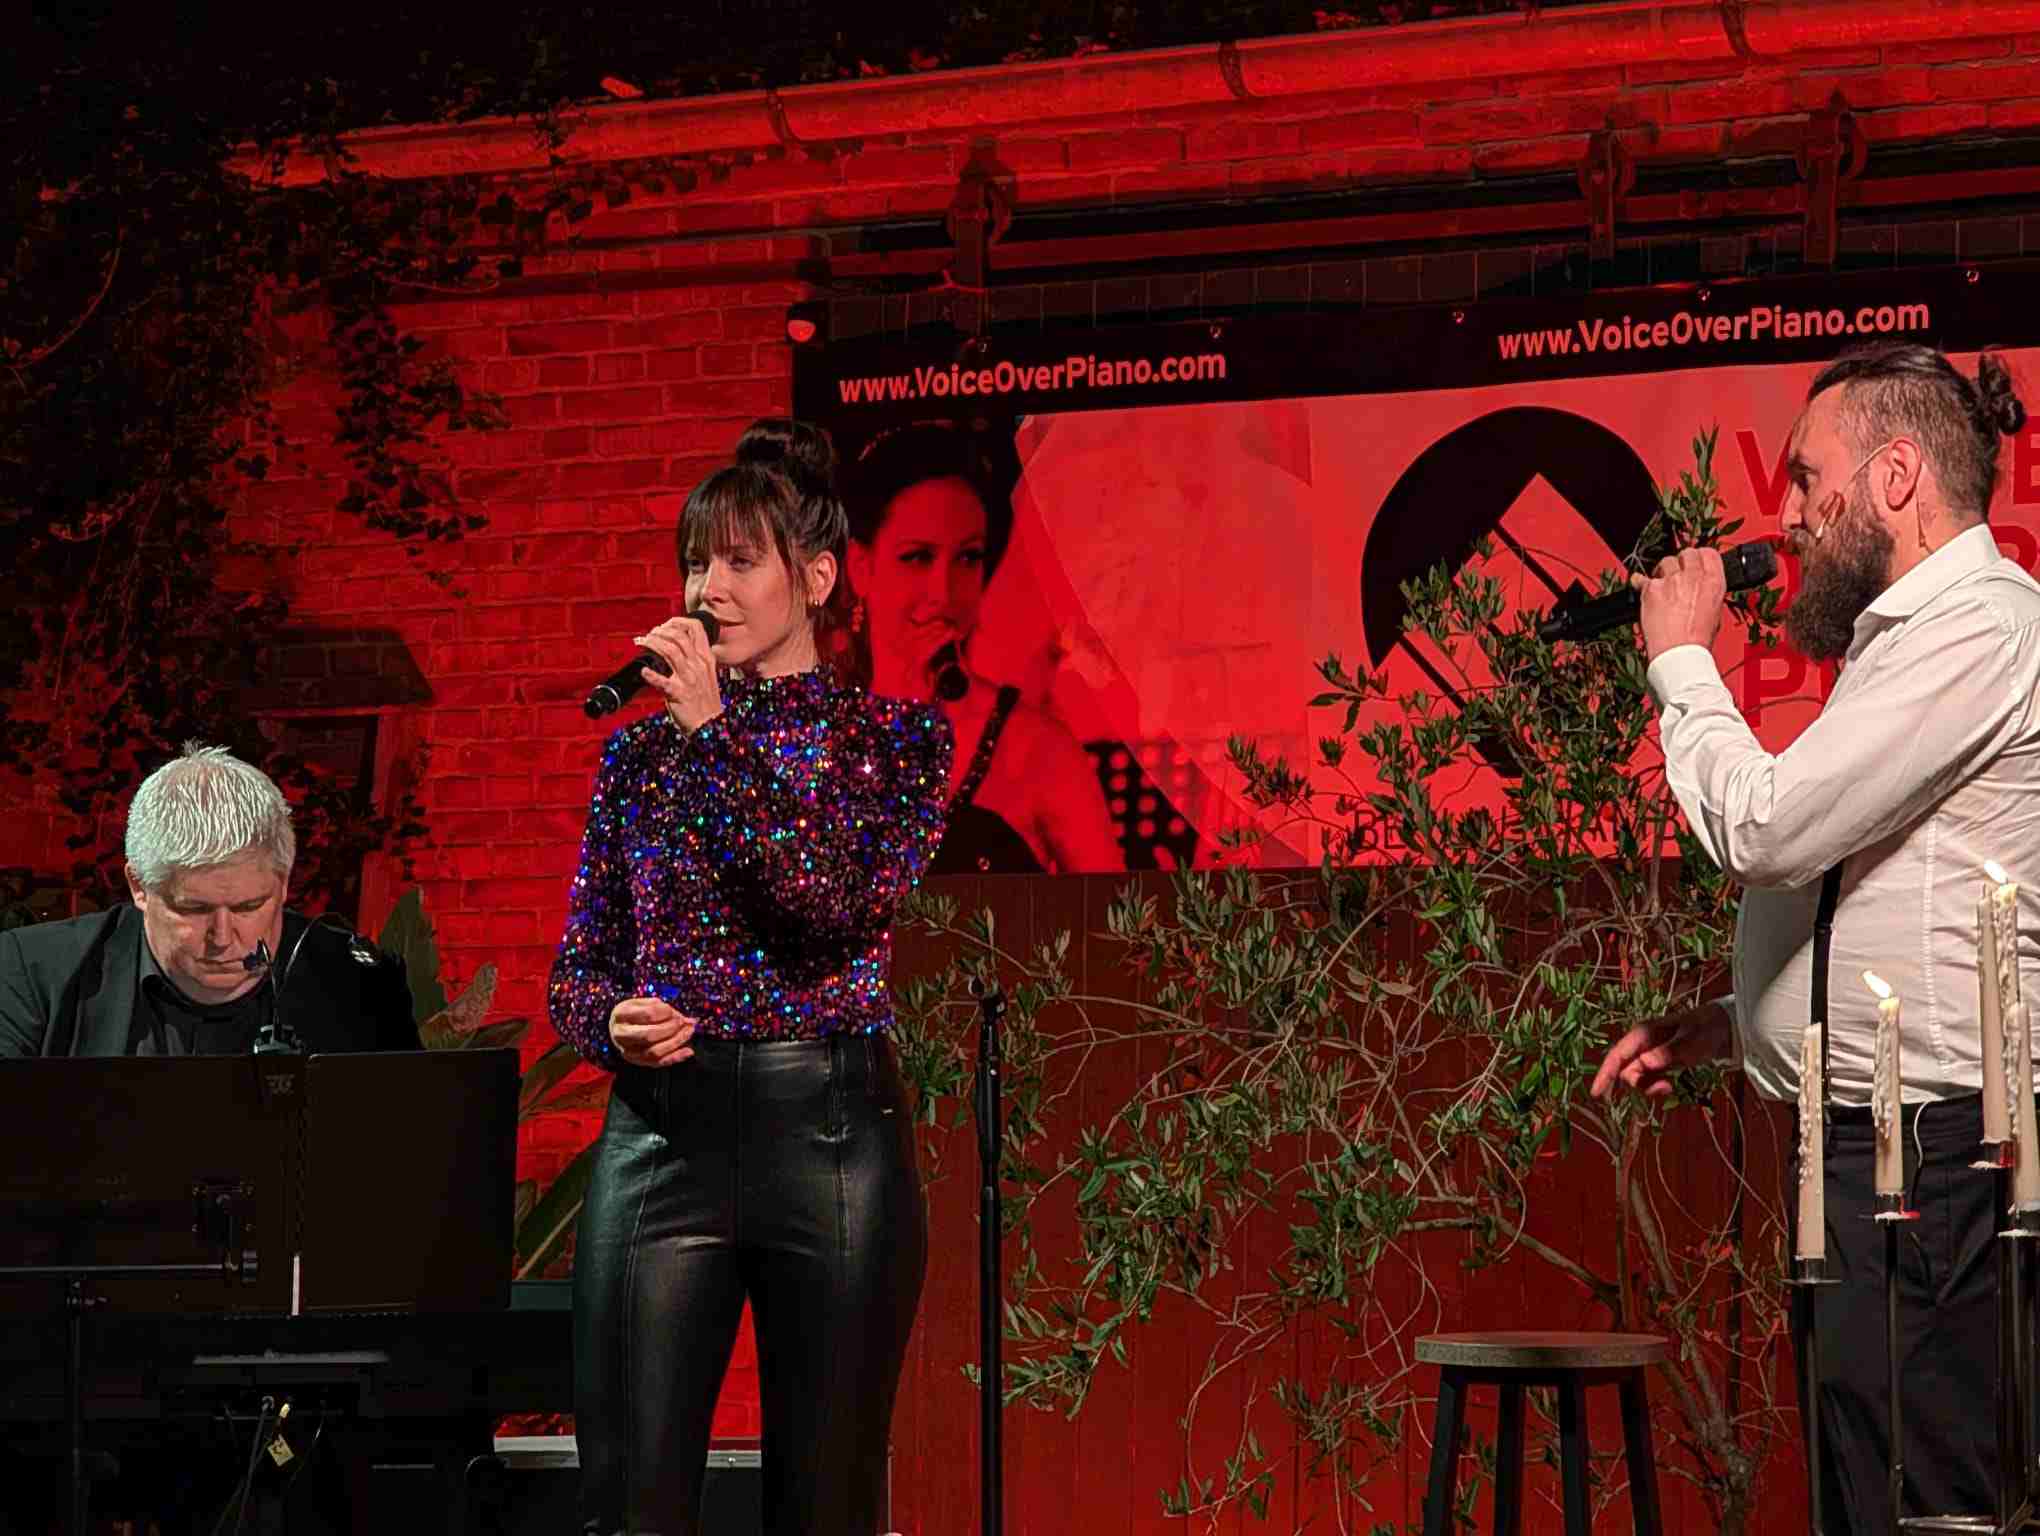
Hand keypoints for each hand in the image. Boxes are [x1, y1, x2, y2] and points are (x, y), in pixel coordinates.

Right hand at [608, 997, 697, 1068]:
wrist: (618, 1027)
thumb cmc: (634, 1013)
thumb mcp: (644, 1003)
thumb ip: (664, 1009)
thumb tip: (687, 1020)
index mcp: (621, 1014)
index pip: (648, 1014)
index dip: (666, 1012)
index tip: (673, 1011)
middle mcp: (621, 1034)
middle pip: (650, 1035)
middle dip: (672, 1028)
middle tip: (684, 1022)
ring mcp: (628, 1050)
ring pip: (655, 1052)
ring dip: (676, 1042)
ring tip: (688, 1032)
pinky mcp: (637, 1061)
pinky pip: (658, 1063)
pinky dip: (676, 1057)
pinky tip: (688, 1051)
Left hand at [633, 615, 722, 732]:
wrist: (709, 726)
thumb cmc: (705, 702)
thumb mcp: (707, 675)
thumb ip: (696, 659)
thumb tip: (677, 644)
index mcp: (706, 659)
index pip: (697, 628)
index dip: (678, 621)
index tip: (665, 624)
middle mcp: (698, 665)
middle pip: (679, 637)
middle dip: (660, 631)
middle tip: (649, 634)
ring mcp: (689, 679)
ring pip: (670, 651)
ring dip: (652, 643)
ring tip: (641, 642)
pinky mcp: (679, 693)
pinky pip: (662, 681)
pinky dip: (650, 674)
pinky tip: (643, 671)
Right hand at [1590, 1002, 1731, 1099]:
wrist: (1722, 1028)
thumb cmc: (1705, 1030)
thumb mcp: (1690, 1042)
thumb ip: (1667, 1053)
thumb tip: (1643, 1064)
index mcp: (1643, 1034)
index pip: (1617, 1056)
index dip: (1604, 1075)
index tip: (1597, 1094)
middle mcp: (1641, 1044)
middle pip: (1626, 1071)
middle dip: (1640, 1084)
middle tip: (1667, 1087)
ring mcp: (1648, 1054)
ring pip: (1636, 1077)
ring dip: (1650, 1087)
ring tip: (1671, 1086)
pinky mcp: (1657, 1062)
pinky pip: (1647, 1079)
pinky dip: (1656, 1086)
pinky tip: (1671, 1084)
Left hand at [1628, 547, 1726, 661]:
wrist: (1678, 654)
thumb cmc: (1695, 640)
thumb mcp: (1714, 612)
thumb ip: (1706, 592)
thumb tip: (1697, 586)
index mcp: (1714, 582)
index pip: (1708, 553)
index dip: (1698, 557)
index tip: (1692, 563)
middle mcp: (1694, 577)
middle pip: (1686, 553)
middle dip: (1680, 562)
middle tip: (1675, 575)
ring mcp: (1672, 581)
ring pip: (1665, 562)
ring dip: (1662, 573)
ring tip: (1661, 589)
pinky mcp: (1652, 589)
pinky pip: (1642, 579)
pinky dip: (1640, 584)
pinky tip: (1642, 591)